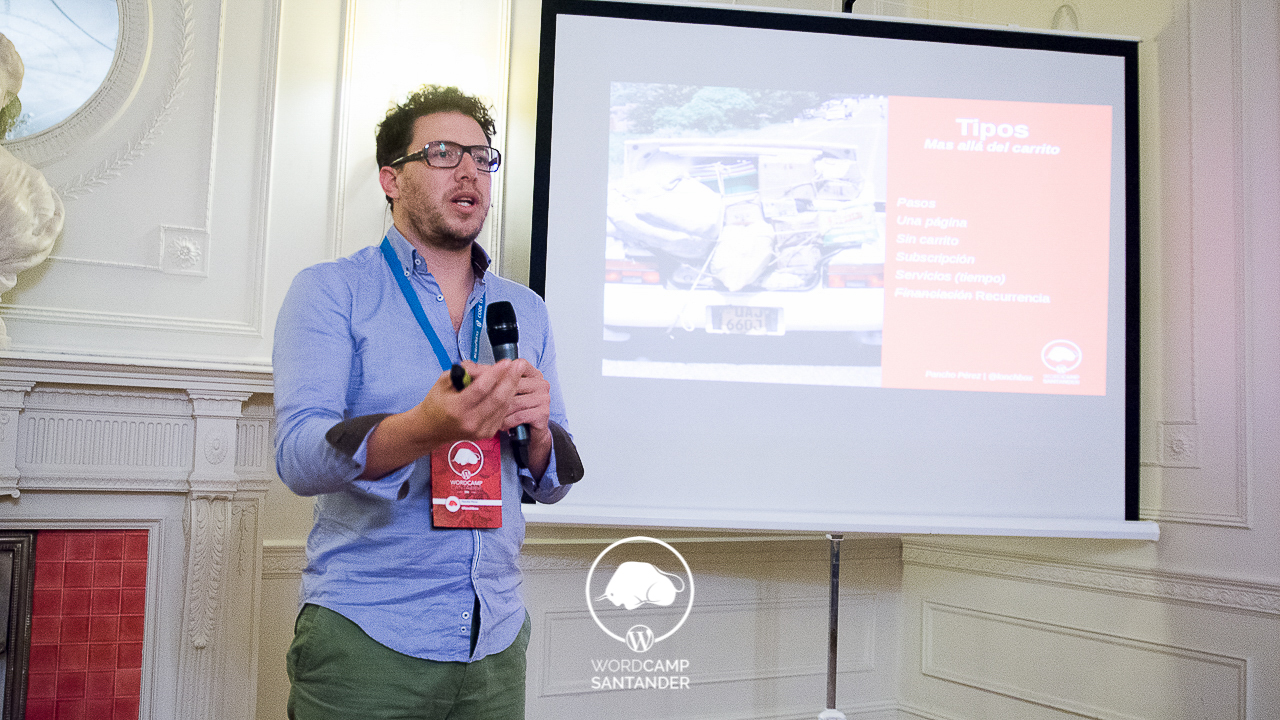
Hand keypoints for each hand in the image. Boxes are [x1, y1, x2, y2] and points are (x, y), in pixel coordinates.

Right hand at [360, 360, 523, 478]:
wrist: (431, 430)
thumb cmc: (436, 403)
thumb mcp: (442, 382)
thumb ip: (462, 372)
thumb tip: (483, 366)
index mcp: (456, 408)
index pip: (480, 389)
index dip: (495, 374)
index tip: (506, 361)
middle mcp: (470, 421)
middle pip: (497, 398)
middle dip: (510, 379)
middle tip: (519, 364)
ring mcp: (480, 430)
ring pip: (503, 406)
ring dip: (512, 388)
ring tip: (517, 372)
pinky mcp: (487, 433)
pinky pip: (502, 413)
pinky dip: (508, 399)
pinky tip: (510, 387)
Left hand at [475, 358, 552, 478]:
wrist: (531, 432)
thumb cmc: (515, 408)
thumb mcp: (500, 389)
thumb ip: (486, 375)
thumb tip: (466, 366)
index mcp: (532, 372)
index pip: (516, 365)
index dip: (495, 370)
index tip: (474, 374)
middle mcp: (541, 382)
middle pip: (512, 384)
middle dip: (492, 392)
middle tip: (474, 400)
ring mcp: (543, 398)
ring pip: (513, 402)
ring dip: (498, 412)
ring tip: (488, 417)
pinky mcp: (542, 414)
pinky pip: (518, 416)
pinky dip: (507, 422)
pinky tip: (501, 425)